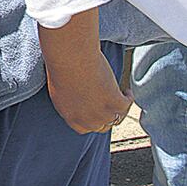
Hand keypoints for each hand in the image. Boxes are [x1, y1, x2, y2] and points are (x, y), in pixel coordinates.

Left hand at [39, 11, 131, 133]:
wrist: (70, 58)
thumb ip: (69, 97)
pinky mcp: (115, 103)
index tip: (94, 111)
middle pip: (101, 126)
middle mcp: (85, 118)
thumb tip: (78, 96)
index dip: (90, 120)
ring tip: (119, 94)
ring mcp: (101, 113)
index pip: (83, 128)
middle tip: (108, 103)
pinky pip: (126, 104)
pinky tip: (126, 89)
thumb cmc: (60, 65)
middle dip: (105, 115)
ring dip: (118, 107)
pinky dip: (127, 97)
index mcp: (68, 114)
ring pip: (116, 118)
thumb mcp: (59, 86)